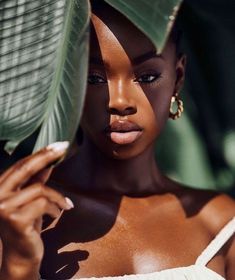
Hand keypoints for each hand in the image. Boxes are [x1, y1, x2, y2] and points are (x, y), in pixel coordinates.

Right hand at [0, 142, 73, 278]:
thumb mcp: (32, 200)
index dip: (39, 153)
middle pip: (25, 168)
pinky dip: (56, 208)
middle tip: (63, 146)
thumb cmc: (27, 225)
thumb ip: (36, 182)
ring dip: (57, 197)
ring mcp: (3, 207)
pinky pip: (44, 204)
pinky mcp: (15, 219)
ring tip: (64, 205)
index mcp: (0, 188)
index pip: (20, 165)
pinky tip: (56, 216)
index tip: (57, 145)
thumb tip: (48, 164)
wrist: (21, 255)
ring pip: (40, 189)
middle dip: (46, 156)